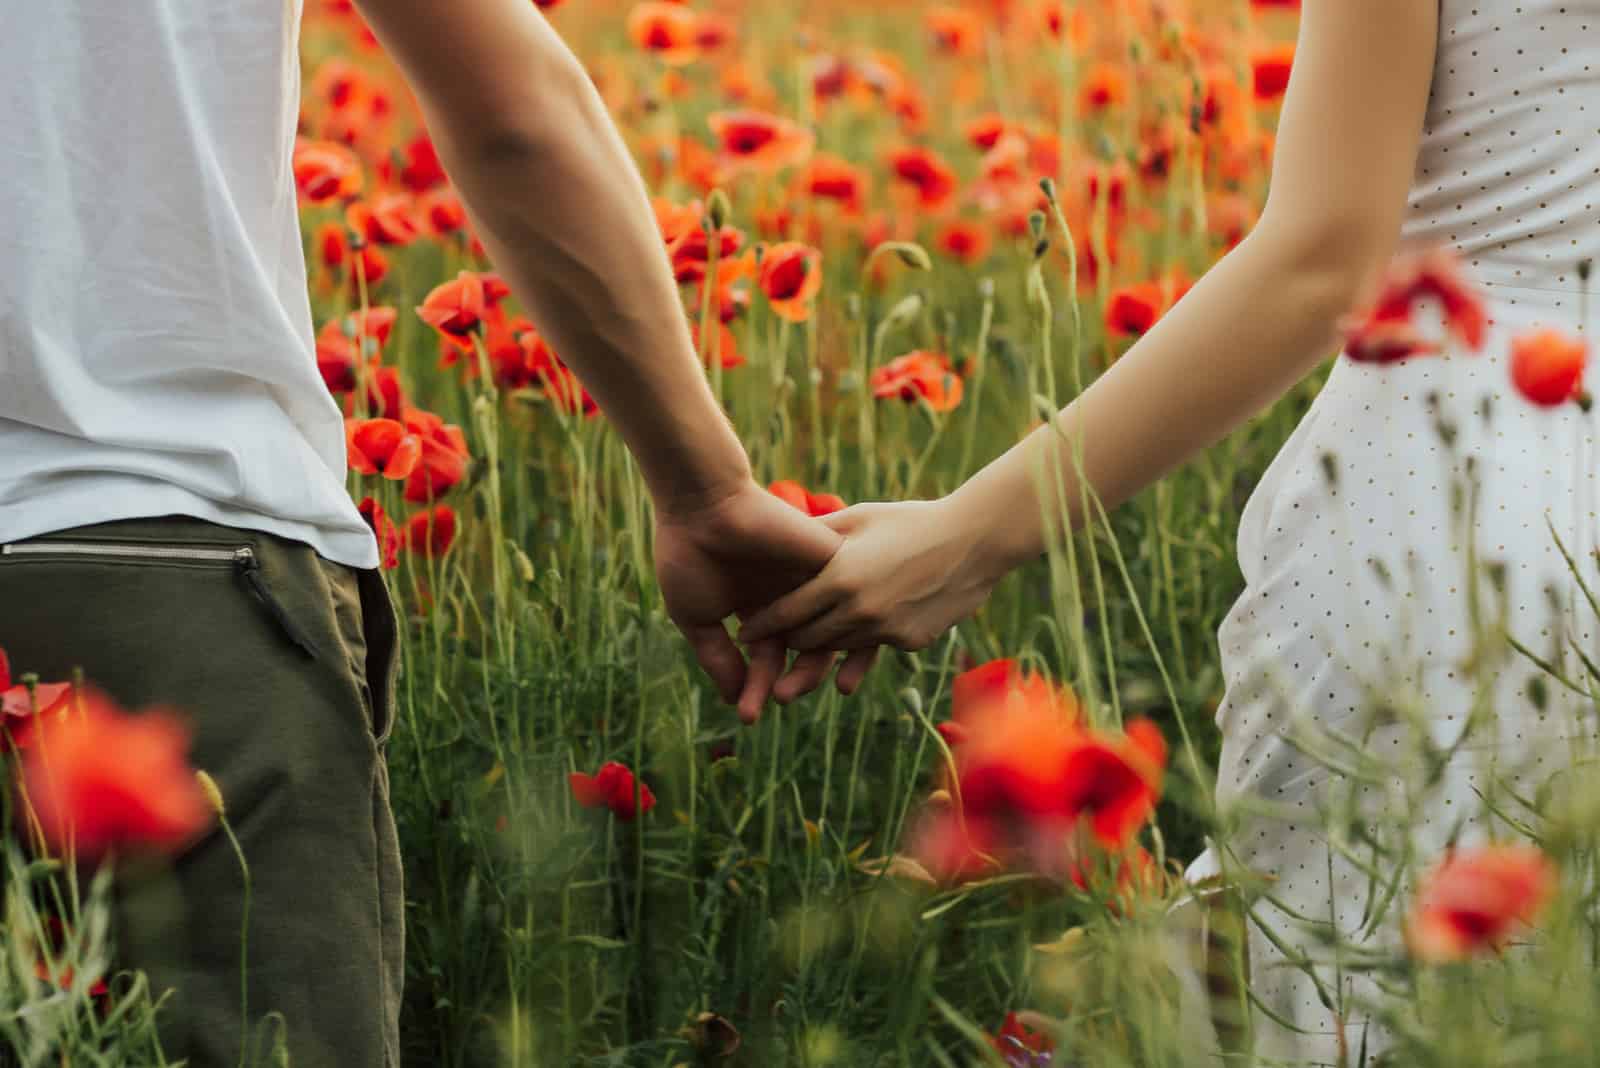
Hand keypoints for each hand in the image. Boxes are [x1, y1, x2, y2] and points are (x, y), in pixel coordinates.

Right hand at [654, 479, 877, 722]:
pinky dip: (846, 632)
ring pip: (827, 633)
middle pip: (803, 651)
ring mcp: (809, 581)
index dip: (758, 687)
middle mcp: (788, 597)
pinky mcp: (829, 563)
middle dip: (790, 681)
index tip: (749, 716)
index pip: (768, 657)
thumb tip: (736, 699)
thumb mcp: (697, 616)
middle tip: (776, 701)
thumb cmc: (690, 555)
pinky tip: (832, 657)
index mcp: (758, 608)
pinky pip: (849, 604)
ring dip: (813, 667)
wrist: (701, 506)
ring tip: (792, 689)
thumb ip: (718, 658)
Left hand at [736, 497, 1009, 654]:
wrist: (974, 541)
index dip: (761, 626)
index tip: (744, 632)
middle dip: (786, 645)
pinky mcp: (910, 642)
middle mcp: (859, 611)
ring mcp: (886, 631)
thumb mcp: (860, 518)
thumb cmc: (911, 521)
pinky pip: (874, 649)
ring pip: (838, 650)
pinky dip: (860, 644)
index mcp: (840, 578)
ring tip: (800, 654)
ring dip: (819, 652)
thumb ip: (818, 535)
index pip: (786, 614)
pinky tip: (853, 641)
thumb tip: (778, 537)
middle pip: (807, 641)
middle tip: (769, 646)